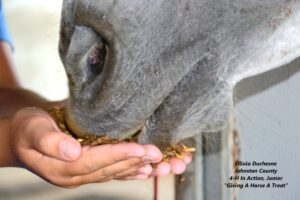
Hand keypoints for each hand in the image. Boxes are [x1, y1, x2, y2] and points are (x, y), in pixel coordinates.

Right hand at [9, 107, 162, 186]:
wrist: (22, 138)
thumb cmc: (27, 130)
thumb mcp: (33, 129)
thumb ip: (50, 141)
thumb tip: (72, 151)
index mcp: (63, 168)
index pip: (97, 161)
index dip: (121, 155)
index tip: (143, 150)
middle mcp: (77, 175)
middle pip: (112, 169)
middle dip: (138, 161)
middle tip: (161, 156)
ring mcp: (85, 174)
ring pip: (117, 173)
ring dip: (141, 168)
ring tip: (164, 166)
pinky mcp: (90, 168)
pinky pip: (114, 172)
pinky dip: (131, 171)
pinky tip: (145, 171)